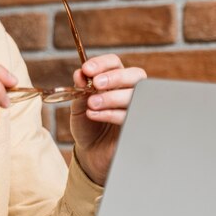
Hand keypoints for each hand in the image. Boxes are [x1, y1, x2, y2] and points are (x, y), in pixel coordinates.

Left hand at [70, 54, 145, 185]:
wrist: (90, 152)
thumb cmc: (87, 125)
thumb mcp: (78, 104)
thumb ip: (80, 89)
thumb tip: (79, 73)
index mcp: (114, 80)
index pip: (115, 63)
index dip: (102, 63)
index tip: (86, 69)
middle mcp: (128, 91)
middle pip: (135, 75)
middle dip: (115, 77)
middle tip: (96, 83)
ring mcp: (135, 108)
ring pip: (135, 95)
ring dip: (111, 96)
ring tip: (92, 103)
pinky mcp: (137, 125)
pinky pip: (131, 115)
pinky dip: (111, 113)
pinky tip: (94, 115)